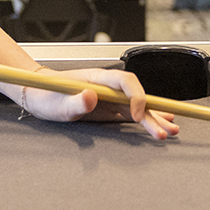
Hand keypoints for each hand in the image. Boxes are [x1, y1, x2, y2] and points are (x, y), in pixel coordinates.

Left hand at [19, 66, 177, 139]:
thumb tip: (90, 96)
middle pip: (136, 96)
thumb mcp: (56, 103)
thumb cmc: (45, 94)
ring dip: (154, 118)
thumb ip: (74, 102)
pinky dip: (146, 120)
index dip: (135, 96)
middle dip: (153, 112)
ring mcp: (109, 98)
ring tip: (170, 131)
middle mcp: (107, 87)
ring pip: (138, 106)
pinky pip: (131, 114)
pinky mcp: (108, 109)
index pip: (125, 82)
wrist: (38, 95)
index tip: (136, 114)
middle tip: (165, 129)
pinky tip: (160, 123)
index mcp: (97, 78)